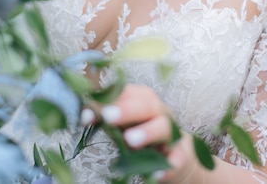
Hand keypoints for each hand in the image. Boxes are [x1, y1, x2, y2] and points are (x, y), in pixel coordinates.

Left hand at [81, 84, 199, 182]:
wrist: (174, 159)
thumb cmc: (143, 137)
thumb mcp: (124, 126)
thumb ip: (107, 118)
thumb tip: (85, 113)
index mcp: (145, 101)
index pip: (127, 93)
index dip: (108, 100)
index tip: (87, 114)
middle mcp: (160, 112)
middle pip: (147, 104)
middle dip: (126, 109)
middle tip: (108, 116)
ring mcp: (173, 133)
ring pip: (164, 127)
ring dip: (147, 132)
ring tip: (130, 141)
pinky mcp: (182, 156)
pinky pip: (177, 159)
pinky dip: (167, 166)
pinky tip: (155, 174)